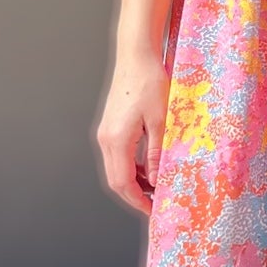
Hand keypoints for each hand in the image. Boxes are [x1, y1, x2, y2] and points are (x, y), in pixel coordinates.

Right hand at [95, 54, 168, 214]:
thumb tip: (157, 180)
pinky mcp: (110, 126)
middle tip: (155, 205)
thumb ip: (157, 154)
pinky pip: (118, 156)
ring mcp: (106, 133)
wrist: (136, 56)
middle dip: (134, 196)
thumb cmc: (150, 83)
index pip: (123, 183)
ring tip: (156, 188)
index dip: (137, 201)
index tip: (152, 211)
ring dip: (133, 182)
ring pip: (116, 168)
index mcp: (117, 140)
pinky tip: (149, 168)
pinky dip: (131, 167)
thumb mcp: (161, 122)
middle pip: (115, 180)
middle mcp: (106, 139)